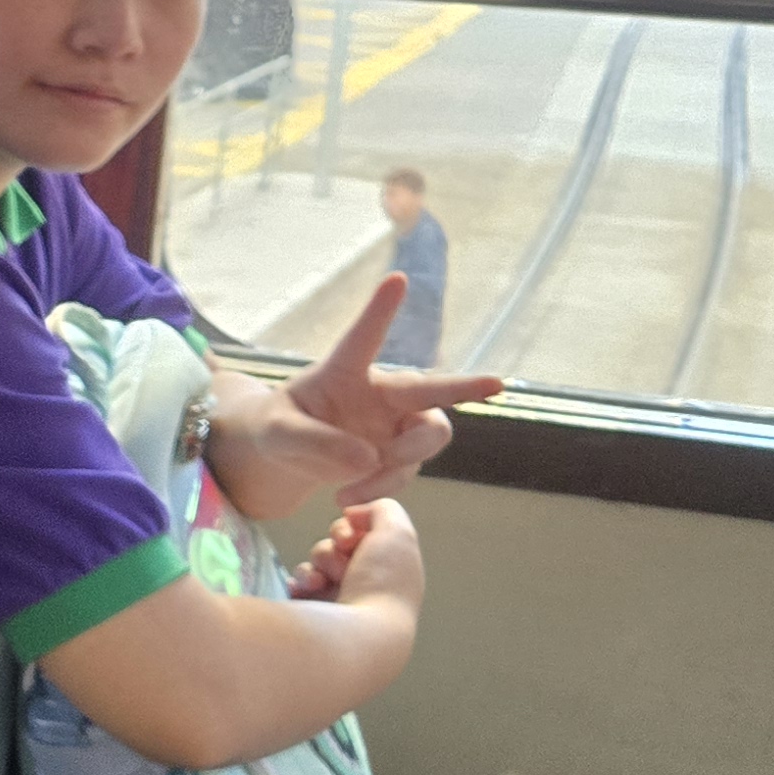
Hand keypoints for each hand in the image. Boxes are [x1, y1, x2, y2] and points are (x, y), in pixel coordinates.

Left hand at [206, 280, 502, 514]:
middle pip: (431, 388)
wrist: (285, 457)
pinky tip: (349, 495)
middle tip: (495, 383)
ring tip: (351, 488)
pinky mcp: (399, 454)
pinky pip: (407, 471)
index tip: (397, 279)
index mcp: (345, 370)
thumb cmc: (279, 428)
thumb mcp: (279, 434)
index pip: (364, 337)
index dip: (381, 310)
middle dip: (465, 386)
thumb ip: (314, 441)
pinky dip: (382, 486)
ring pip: (428, 438)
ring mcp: (396, 424)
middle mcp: (381, 392)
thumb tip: (369, 458)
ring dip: (399, 464)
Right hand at [288, 498, 420, 614]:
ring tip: (321, 582)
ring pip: (315, 564)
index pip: (362, 535)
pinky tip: (305, 590)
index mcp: (390, 570)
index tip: (351, 537)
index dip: (352, 528)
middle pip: (336, 547)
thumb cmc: (382, 582)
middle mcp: (366, 586)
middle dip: (332, 549)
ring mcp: (339, 604)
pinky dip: (298, 583)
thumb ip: (383, 509)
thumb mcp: (397, 532)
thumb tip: (354, 515)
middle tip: (341, 565)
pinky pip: (297, 587)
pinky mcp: (312, 617)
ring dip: (315, 566)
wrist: (358, 634)